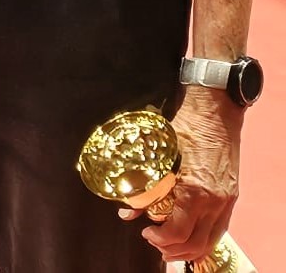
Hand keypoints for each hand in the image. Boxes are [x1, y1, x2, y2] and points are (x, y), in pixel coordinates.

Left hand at [125, 87, 241, 262]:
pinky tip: (190, 236)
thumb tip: (128, 210)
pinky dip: (204, 238)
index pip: (177, 232)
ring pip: (210, 240)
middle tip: (154, 242)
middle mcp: (215, 200)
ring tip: (169, 244)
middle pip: (196, 243)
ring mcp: (226, 200)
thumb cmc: (185, 126)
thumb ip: (145, 186)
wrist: (215, 111)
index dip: (159, 238)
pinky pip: (220, 228)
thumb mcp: (159, 154)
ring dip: (189, 248)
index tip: (145, 231)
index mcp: (195, 190)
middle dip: (172, 249)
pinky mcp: (231, 196)